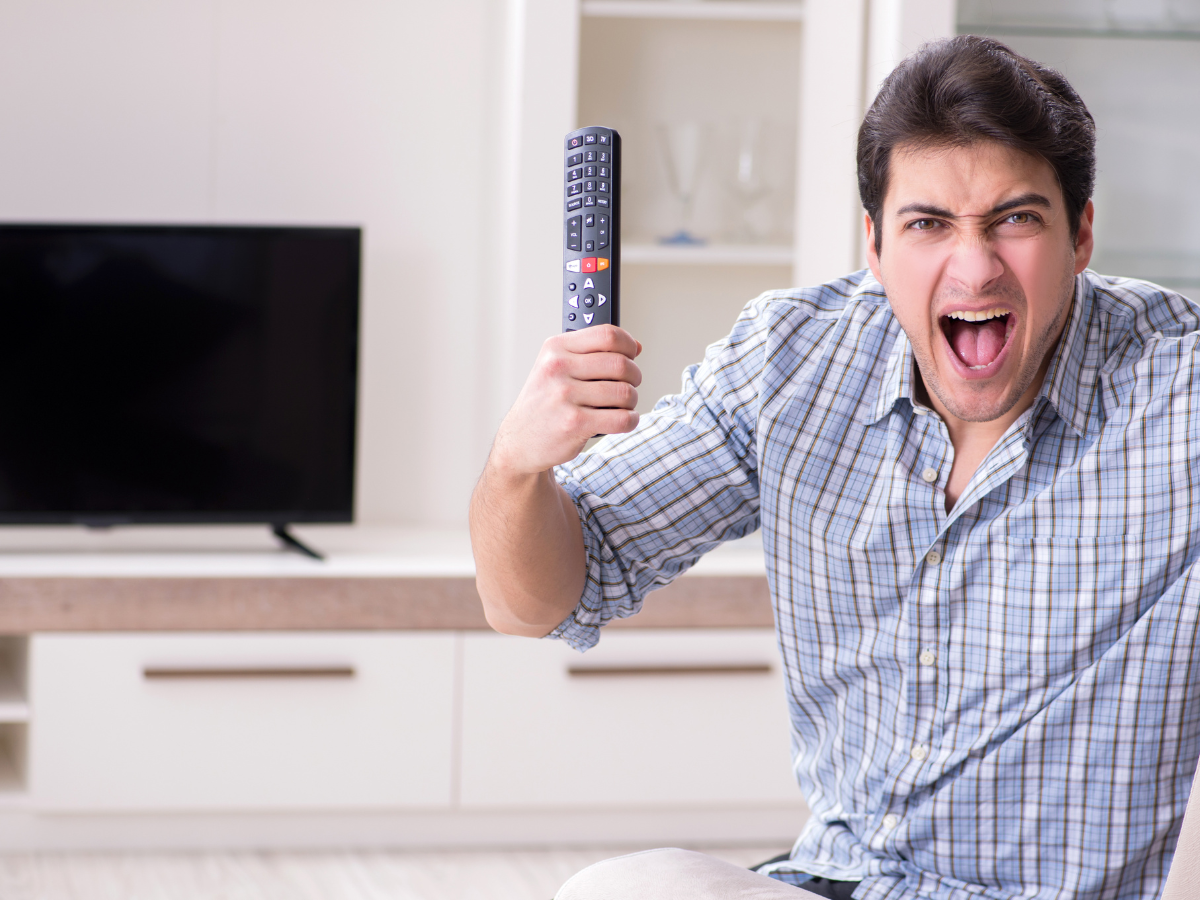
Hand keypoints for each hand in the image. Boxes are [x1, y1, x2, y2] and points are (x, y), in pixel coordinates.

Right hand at [491, 325, 641, 476]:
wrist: (521, 440)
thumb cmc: (545, 403)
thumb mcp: (558, 368)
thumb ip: (594, 354)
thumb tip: (635, 346)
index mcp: (556, 348)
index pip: (607, 334)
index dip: (628, 345)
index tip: (631, 355)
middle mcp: (558, 368)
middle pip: (621, 364)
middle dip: (634, 377)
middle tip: (629, 386)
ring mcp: (565, 396)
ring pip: (625, 392)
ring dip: (632, 401)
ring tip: (622, 406)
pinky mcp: (574, 423)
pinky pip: (622, 418)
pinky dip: (630, 420)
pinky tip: (623, 420)